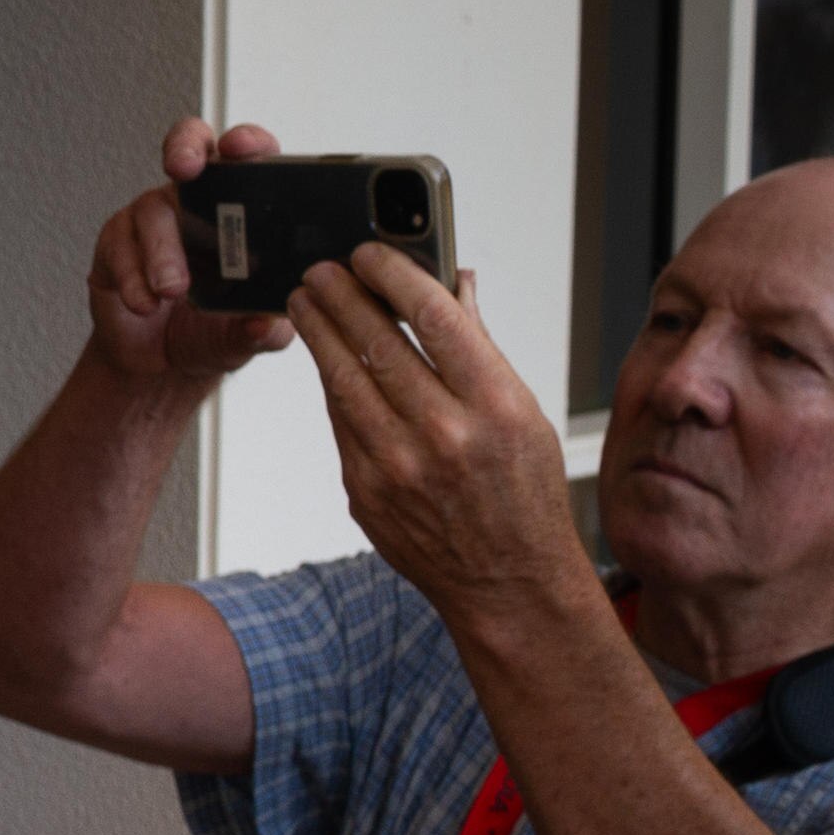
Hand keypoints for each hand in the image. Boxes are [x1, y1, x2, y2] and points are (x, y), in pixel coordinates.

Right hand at [87, 115, 298, 388]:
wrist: (160, 364)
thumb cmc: (210, 332)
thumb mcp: (252, 337)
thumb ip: (266, 330)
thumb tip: (269, 324)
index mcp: (242, 207)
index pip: (249, 157)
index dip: (245, 143)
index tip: (240, 149)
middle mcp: (196, 200)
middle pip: (189, 145)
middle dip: (185, 148)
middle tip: (184, 170)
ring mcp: (153, 218)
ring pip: (153, 210)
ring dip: (161, 250)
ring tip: (171, 290)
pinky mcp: (116, 244)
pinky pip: (119, 247)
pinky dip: (132, 277)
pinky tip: (144, 303)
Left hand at [287, 243, 603, 638]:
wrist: (508, 581)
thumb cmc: (524, 493)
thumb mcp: (527, 411)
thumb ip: (481, 346)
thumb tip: (455, 281)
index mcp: (495, 403)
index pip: (432, 317)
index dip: (392, 276)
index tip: (368, 253)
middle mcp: (443, 434)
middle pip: (376, 344)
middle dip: (340, 298)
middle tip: (320, 270)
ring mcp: (396, 467)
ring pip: (344, 381)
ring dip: (319, 334)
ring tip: (307, 301)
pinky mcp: (363, 493)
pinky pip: (339, 423)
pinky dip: (330, 384)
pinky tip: (324, 358)